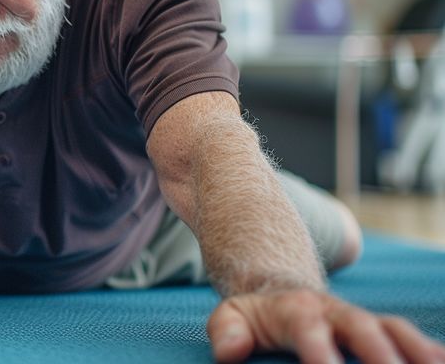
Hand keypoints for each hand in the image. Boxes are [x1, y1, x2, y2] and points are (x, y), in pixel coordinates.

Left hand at [208, 289, 444, 362]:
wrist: (282, 293)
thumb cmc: (257, 316)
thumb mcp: (231, 316)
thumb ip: (227, 331)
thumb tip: (230, 351)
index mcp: (297, 311)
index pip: (310, 333)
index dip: (321, 355)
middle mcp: (336, 312)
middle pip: (364, 331)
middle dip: (382, 356)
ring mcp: (362, 320)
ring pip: (394, 332)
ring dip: (417, 351)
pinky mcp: (381, 331)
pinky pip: (409, 339)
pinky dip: (428, 351)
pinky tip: (442, 363)